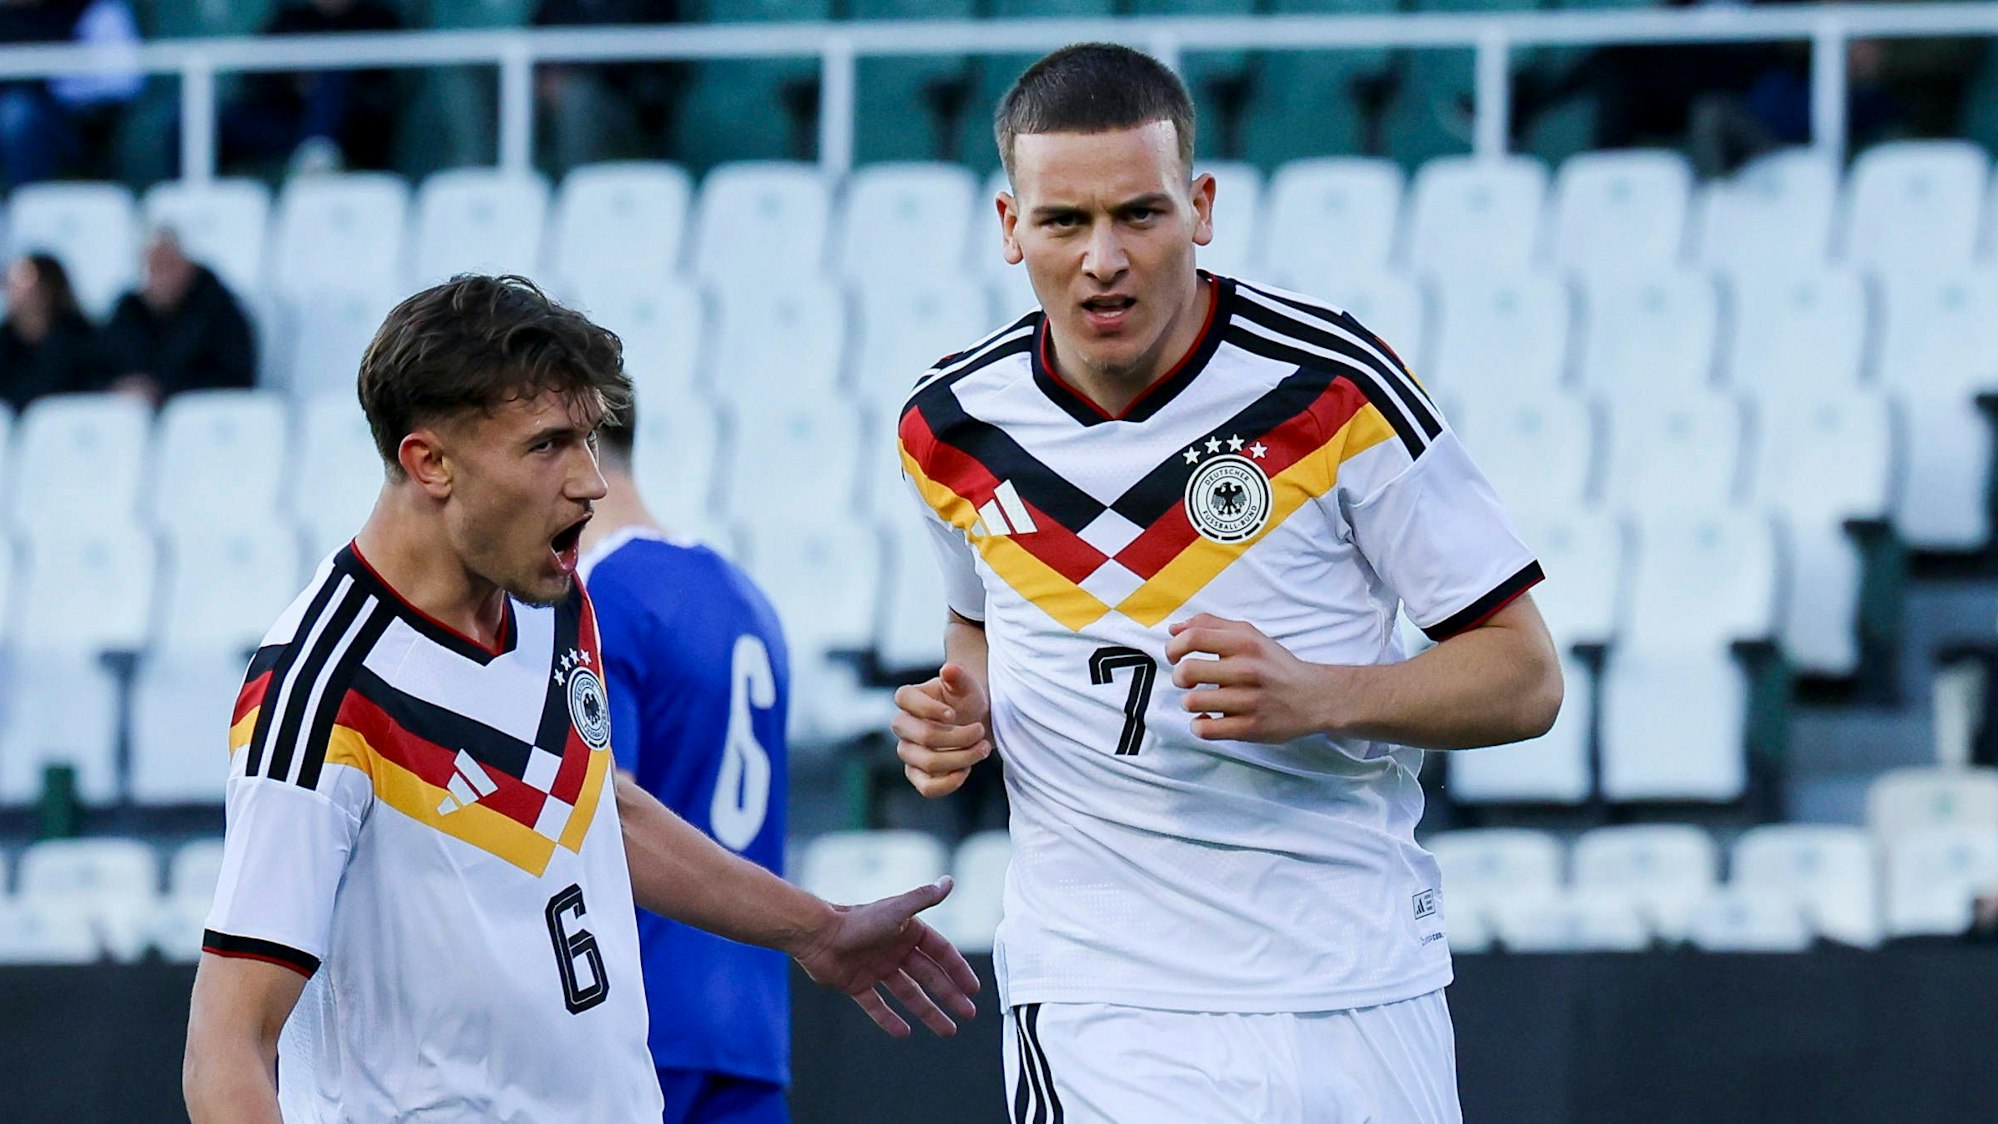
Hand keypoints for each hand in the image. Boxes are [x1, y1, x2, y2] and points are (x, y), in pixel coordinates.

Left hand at [792, 876, 981, 1036]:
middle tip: (967, 1014)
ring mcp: (876, 969)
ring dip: (928, 1011)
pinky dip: (889, 1020)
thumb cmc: (858, 920)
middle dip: (949, 995)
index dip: (958, 970)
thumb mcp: (897, 910)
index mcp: (907, 932)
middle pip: (929, 977)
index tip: (973, 989)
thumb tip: (949, 881)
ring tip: (947, 1030)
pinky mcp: (857, 984)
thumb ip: (924, 898)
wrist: (818, 935)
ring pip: (908, 994)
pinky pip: (877, 1005)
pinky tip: (904, 1033)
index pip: (941, 953)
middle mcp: (894, 951)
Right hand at [891, 663, 991, 796]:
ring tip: (982, 748)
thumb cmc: (967, 700)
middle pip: (924, 736)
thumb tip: (949, 669)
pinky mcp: (917, 774)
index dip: (929, 709)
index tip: (954, 714)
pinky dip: (949, 782)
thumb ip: (959, 676)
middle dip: (959, 736)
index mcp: (908, 698)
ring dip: (962, 758)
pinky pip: (927, 787)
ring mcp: (908, 751)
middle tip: (981, 731)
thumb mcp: (967, 685)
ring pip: (928, 763)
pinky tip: (966, 770)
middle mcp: (902, 725)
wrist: (976, 720)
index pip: (904, 699)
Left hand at [1166, 613, 1335, 742]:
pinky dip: (1200, 725)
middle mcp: (1247, 670)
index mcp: (1245, 644)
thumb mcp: (1250, 636)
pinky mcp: (1250, 727)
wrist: (1316, 697)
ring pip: (1192, 702)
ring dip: (1190, 702)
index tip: (1174, 656)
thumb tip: (1175, 629)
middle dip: (1180, 678)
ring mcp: (1249, 701)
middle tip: (1189, 681)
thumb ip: (1212, 627)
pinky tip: (1209, 719)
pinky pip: (1206, 729)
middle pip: (1188, 672)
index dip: (1174, 647)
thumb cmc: (1276, 667)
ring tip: (1202, 701)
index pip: (1193, 638)